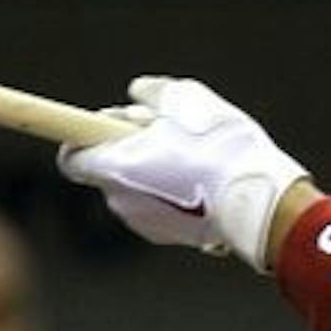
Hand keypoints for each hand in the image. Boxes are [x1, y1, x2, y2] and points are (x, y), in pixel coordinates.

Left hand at [59, 76, 309, 272]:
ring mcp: (146, 224)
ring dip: (155, 173)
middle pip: (110, 171)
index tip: (107, 128)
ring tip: (194, 159)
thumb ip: (152, 92)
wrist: (259, 202)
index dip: (84, 140)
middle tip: (166, 134)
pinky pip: (162, 209)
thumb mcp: (185, 99)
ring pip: (138, 191)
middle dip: (130, 151)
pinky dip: (174, 195)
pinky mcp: (172, 238)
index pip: (71, 160)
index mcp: (113, 167)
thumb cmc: (219, 149)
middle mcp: (121, 202)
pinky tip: (205, 183)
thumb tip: (137, 93)